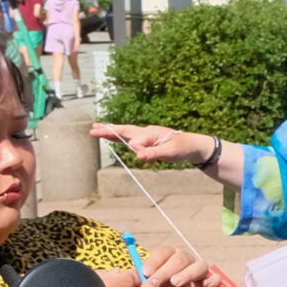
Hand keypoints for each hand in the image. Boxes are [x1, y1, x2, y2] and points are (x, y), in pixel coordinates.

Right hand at [92, 123, 212, 165]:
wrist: (194, 146)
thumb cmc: (183, 148)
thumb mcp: (170, 152)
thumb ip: (154, 153)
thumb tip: (139, 155)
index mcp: (150, 133)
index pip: (136, 142)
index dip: (139, 150)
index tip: (147, 158)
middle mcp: (146, 132)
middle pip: (124, 130)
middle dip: (108, 130)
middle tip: (92, 129)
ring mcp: (146, 136)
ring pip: (125, 133)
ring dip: (111, 132)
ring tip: (98, 130)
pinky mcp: (148, 141)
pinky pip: (131, 139)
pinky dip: (120, 137)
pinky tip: (114, 137)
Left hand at [143, 248, 213, 286]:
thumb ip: (139, 280)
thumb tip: (130, 275)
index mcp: (168, 256)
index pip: (163, 252)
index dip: (154, 261)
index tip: (145, 273)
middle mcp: (185, 259)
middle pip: (180, 258)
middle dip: (166, 270)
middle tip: (155, 282)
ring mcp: (198, 271)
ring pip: (199, 265)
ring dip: (188, 273)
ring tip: (176, 282)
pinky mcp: (207, 284)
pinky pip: (215, 278)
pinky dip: (213, 279)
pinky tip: (206, 284)